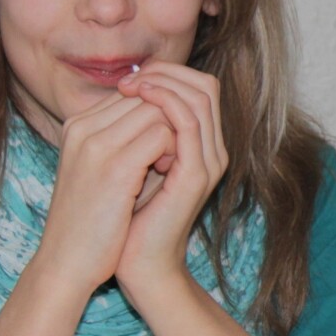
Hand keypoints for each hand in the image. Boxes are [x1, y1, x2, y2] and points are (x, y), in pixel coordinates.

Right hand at [32, 93, 176, 293]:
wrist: (67, 263)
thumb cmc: (90, 221)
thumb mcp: (99, 170)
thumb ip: (121, 139)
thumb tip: (159, 114)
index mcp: (76, 125)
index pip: (131, 93)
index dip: (156, 116)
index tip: (159, 148)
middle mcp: (82, 127)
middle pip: (145, 95)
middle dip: (167, 121)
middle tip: (169, 156)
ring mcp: (96, 144)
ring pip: (157, 109)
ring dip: (174, 135)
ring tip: (168, 165)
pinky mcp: (115, 166)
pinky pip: (162, 134)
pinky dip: (174, 151)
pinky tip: (167, 174)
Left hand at [111, 62, 228, 297]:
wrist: (136, 263)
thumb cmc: (128, 218)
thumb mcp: (132, 163)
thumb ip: (137, 132)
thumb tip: (124, 93)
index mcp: (201, 147)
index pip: (197, 87)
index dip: (165, 74)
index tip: (127, 81)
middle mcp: (212, 151)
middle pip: (205, 85)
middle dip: (166, 72)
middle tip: (130, 79)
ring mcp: (208, 162)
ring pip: (200, 97)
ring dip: (163, 83)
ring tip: (131, 87)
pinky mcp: (196, 175)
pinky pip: (189, 123)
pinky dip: (165, 103)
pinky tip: (138, 101)